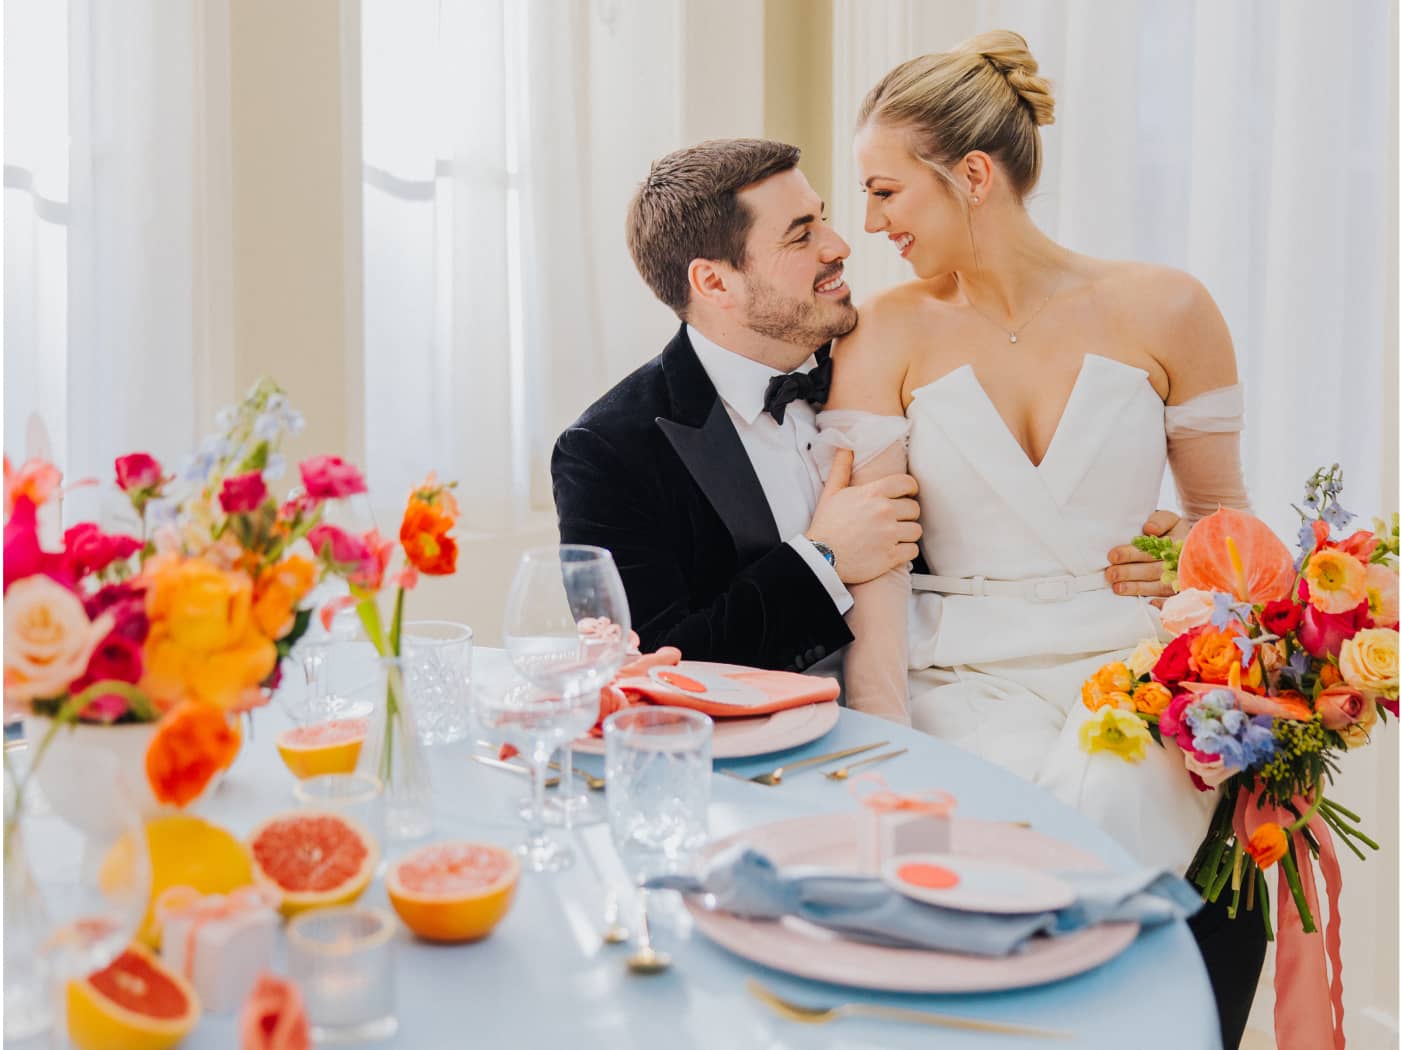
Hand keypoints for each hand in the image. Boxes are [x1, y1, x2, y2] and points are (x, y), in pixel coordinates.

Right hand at [807, 449, 921, 584]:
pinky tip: (894, 550)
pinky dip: (906, 551)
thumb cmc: (826, 524)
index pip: (907, 483)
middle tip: (896, 519)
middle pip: (914, 509)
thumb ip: (842, 467)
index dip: (910, 489)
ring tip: (895, 536)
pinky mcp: (891, 556)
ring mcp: (889, 535)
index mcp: (873, 493)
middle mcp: (884, 512)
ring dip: (907, 533)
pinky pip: (912, 550)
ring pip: (916, 530)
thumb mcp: (831, 492)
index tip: (907, 495)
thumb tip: (846, 447)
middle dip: (907, 514)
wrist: (820, 557)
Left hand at [1106, 509, 1185, 599]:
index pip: (1153, 549)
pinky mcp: (1179, 590)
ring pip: (1159, 586)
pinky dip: (1162, 604)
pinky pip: (1172, 600)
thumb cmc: (1169, 530)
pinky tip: (1149, 605)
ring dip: (1137, 588)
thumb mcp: (1168, 519)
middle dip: (1130, 572)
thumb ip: (1160, 521)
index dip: (1132, 554)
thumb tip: (1149, 529)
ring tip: (1117, 588)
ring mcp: (1181, 578)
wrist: (1186, 542)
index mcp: (1178, 542)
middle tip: (1110, 573)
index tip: (1113, 556)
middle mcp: (1181, 562)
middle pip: (1154, 569)